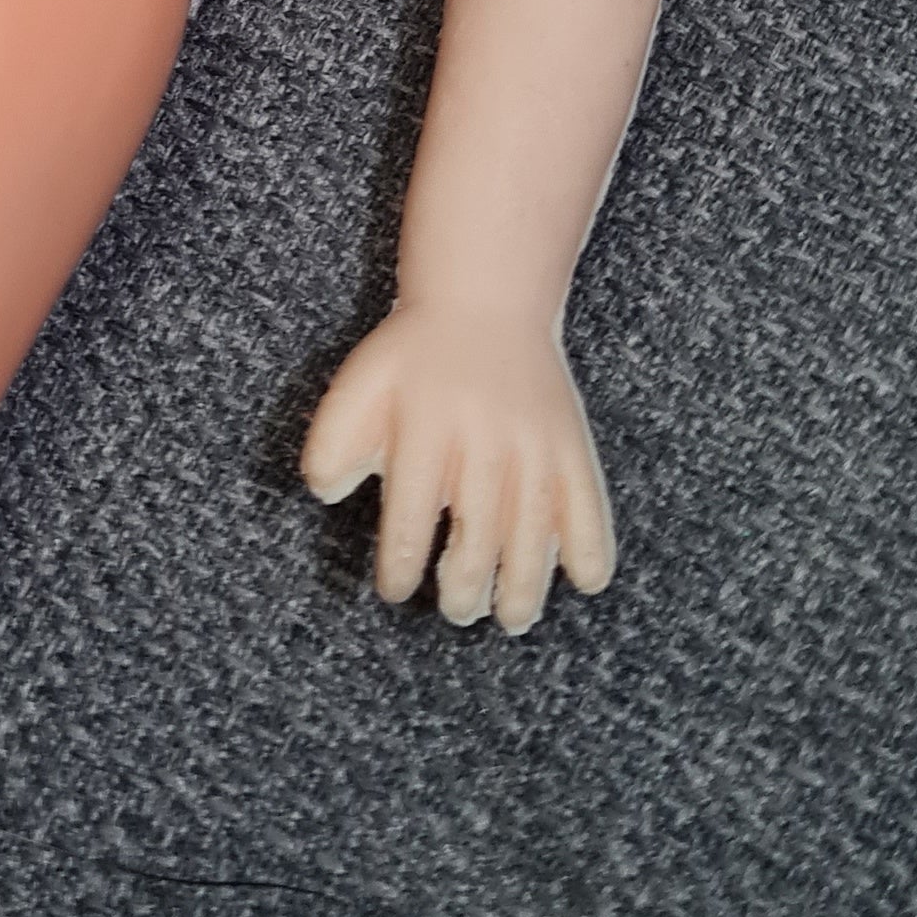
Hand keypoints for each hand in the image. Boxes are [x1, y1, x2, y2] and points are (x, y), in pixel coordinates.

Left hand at [300, 304, 615, 635]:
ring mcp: (533, 444)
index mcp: (425, 429)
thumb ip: (332, 440)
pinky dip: (590, 543)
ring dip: (526, 584)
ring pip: (534, 531)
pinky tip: (585, 580)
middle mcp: (483, 441)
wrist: (485, 299)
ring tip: (513, 618)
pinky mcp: (570, 442)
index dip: (402, 567)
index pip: (411, 520)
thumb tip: (326, 494)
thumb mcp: (358, 385)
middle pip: (477, 537)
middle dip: (465, 588)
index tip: (396, 590)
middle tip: (457, 609)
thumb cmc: (413, 354)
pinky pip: (586, 501)